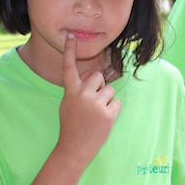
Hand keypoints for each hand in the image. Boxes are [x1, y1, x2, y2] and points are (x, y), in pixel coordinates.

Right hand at [56, 33, 120, 164]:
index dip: (69, 51)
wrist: (73, 149)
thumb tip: (90, 75)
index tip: (71, 36)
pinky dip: (112, 111)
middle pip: (98, 76)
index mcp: (70, 92)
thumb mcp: (68, 104)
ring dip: (106, 100)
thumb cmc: (71, 124)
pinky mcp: (108, 114)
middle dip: (98, 86)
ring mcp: (95, 105)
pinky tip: (103, 121)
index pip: (69, 67)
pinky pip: (116, 103)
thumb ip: (77, 89)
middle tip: (92, 103)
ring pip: (109, 90)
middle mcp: (82, 95)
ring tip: (96, 114)